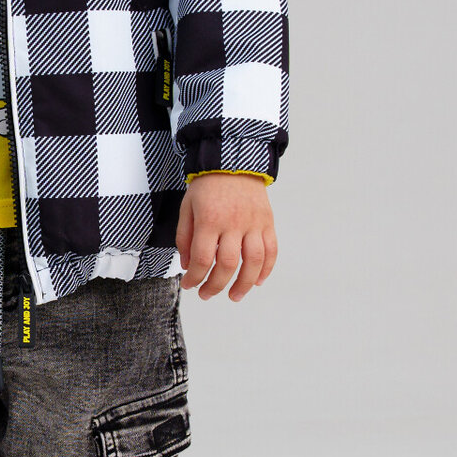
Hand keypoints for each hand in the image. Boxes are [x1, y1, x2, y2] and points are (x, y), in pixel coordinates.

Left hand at [176, 173, 276, 301]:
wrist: (233, 161)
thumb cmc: (206, 186)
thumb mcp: (187, 207)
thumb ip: (184, 237)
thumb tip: (187, 266)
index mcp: (209, 219)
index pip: (202, 258)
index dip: (194, 277)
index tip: (189, 285)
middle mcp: (233, 222)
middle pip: (227, 264)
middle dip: (215, 285)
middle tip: (206, 295)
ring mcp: (253, 222)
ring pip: (253, 261)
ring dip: (244, 284)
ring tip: (234, 296)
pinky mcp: (267, 221)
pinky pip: (271, 250)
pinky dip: (266, 269)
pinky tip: (257, 281)